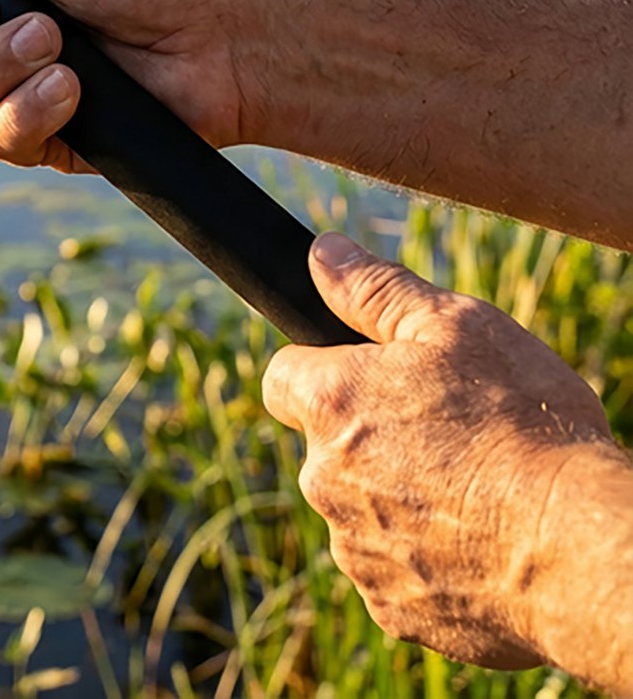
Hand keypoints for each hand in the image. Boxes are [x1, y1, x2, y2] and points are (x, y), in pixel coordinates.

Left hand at [263, 232, 615, 667]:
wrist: (582, 550)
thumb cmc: (523, 425)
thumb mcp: (455, 326)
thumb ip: (375, 289)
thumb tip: (321, 253)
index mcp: (329, 404)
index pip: (283, 375)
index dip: (323, 369)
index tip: (369, 375)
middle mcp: (323, 482)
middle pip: (325, 447)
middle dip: (369, 437)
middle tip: (448, 432)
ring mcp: (356, 553)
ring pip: (360, 512)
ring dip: (398, 499)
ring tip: (476, 490)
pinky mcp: (395, 611)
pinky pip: (395, 572)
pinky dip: (428, 558)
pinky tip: (483, 543)